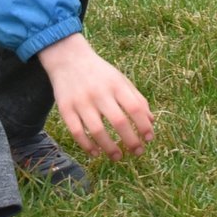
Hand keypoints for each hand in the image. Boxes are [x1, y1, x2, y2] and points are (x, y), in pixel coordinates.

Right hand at [37, 34, 154, 158]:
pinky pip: (76, 132)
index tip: (149, 139)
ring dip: (109, 147)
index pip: (135, 108)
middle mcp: (99, 93)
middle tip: (137, 152)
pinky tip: (96, 153)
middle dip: (130, 141)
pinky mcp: (65, 109)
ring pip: (97, 130)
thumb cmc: (100, 73)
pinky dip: (87, 145)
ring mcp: (81, 101)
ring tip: (118, 157)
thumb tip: (151, 122)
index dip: (144, 126)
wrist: (68, 59)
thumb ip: (137, 99)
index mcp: (116, 85)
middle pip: (118, 121)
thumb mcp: (121, 80)